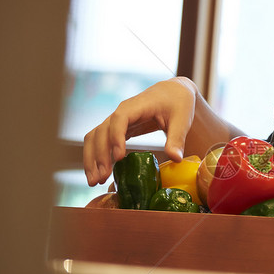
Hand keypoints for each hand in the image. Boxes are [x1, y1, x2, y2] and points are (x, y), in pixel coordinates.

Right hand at [83, 77, 197, 185]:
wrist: (173, 93)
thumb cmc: (178, 103)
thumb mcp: (182, 120)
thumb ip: (177, 139)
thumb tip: (176, 159)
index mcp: (137, 106)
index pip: (120, 119)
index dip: (116, 137)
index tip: (119, 157)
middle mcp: (121, 112)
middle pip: (101, 131)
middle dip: (100, 155)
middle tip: (102, 178)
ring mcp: (116, 121)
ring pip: (95, 137)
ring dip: (92, 159)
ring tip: (94, 181)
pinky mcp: (116, 130)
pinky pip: (99, 141)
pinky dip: (96, 157)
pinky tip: (99, 174)